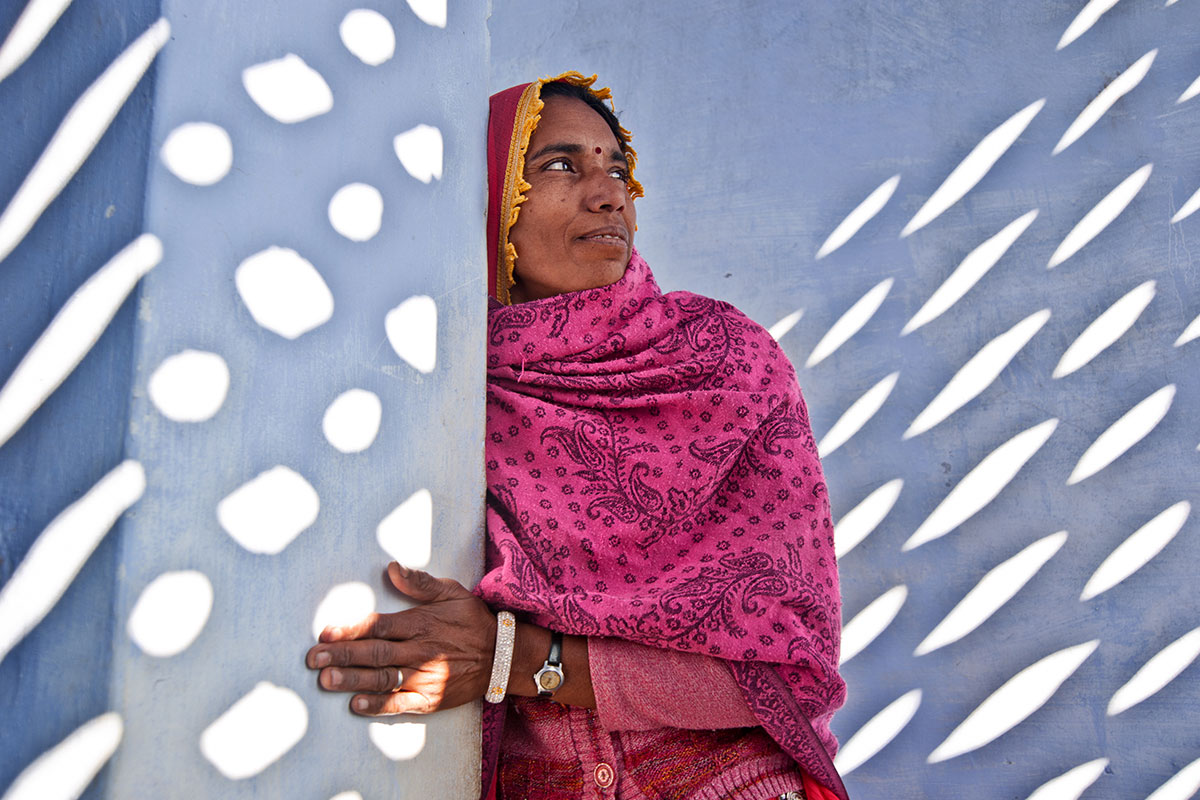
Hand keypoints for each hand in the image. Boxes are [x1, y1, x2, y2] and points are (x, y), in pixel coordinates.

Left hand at [305, 562, 496, 715]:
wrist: (502, 655)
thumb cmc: (471, 620)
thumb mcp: (451, 592)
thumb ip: (420, 583)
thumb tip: (392, 567)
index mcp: (422, 623)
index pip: (380, 626)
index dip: (351, 630)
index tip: (325, 634)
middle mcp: (421, 651)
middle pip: (375, 653)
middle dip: (342, 656)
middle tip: (314, 659)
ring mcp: (426, 678)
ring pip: (383, 679)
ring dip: (353, 680)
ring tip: (326, 680)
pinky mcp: (431, 700)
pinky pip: (401, 704)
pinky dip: (378, 705)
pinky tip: (356, 704)